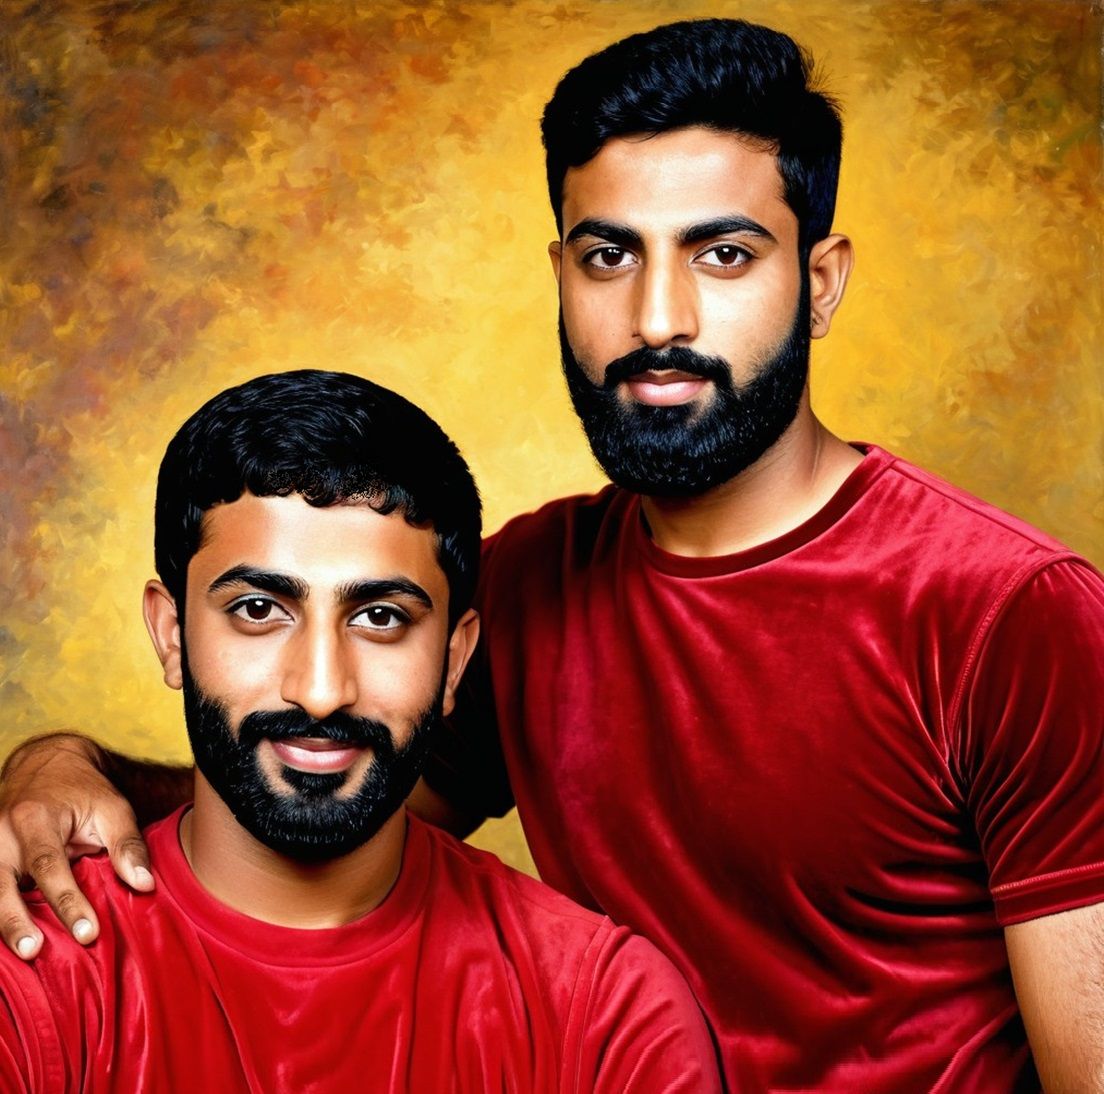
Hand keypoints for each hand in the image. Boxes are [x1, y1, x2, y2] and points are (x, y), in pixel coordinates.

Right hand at [0, 734, 153, 958]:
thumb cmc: (85, 792)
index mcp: (35, 819)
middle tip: (35, 951)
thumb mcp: (113, 809)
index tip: (88, 933)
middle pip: (2, 884)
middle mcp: (2, 834)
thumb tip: (144, 885)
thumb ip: (127, 846)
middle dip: (17, 921)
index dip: (68, 902)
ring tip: (21, 954)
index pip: (50, 866)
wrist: (47, 766)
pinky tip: (8, 942)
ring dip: (1, 923)